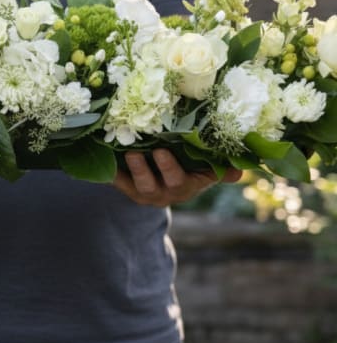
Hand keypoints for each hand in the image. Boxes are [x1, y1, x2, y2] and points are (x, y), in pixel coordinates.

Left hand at [113, 149, 241, 206]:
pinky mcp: (126, 188)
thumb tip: (240, 171)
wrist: (161, 181)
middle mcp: (167, 192)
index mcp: (187, 185)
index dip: (172, 168)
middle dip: (153, 168)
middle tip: (146, 151)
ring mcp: (145, 192)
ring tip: (129, 152)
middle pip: (160, 184)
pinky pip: (117, 181)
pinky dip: (111, 171)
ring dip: (135, 168)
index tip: (163, 152)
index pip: (183, 179)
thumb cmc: (189, 168)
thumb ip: (220, 169)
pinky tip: (103, 158)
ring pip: (139, 184)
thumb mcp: (205, 170)